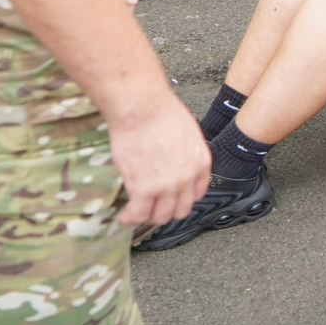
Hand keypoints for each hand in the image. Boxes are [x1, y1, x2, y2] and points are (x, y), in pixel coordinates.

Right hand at [109, 95, 210, 225]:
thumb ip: (186, 152)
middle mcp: (187, 178)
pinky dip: (130, 217)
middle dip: (167, 209)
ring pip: (160, 216)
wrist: (142, 107)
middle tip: (154, 205)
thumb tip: (176, 159)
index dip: (184, 197)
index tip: (173, 197)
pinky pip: (138, 215)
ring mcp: (166, 186)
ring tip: (138, 209)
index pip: (198, 193)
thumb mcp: (187, 131)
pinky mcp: (143, 190)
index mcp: (200, 162)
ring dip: (148, 215)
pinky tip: (125, 214)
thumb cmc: (160, 111)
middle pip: (181, 210)